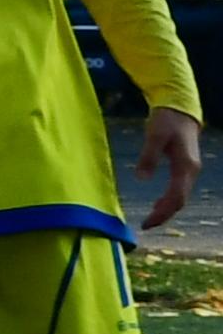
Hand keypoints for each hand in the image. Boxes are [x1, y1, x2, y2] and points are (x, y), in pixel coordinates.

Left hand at [145, 107, 202, 229]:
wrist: (180, 108)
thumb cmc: (166, 120)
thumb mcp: (155, 135)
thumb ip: (148, 156)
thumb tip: (142, 178)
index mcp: (185, 166)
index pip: (176, 197)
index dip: (162, 213)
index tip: (147, 223)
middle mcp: (191, 170)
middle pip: (180, 201)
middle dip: (164, 215)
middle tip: (145, 226)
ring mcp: (190, 169)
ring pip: (181, 196)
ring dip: (166, 209)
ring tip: (150, 219)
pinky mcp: (185, 167)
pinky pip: (179, 189)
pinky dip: (169, 200)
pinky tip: (157, 204)